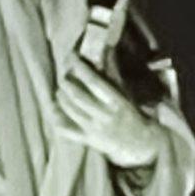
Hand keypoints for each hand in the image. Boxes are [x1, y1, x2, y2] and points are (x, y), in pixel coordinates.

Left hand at [56, 55, 162, 169]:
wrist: (141, 145)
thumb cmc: (133, 115)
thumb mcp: (126, 94)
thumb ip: (114, 74)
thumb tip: (106, 50)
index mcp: (115, 102)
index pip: (94, 82)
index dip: (80, 68)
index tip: (72, 57)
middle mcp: (103, 116)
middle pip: (78, 96)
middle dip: (66, 84)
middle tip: (62, 76)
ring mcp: (94, 130)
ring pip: (71, 111)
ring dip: (61, 99)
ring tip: (59, 91)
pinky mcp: (89, 141)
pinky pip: (68, 132)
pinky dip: (58, 122)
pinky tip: (53, 112)